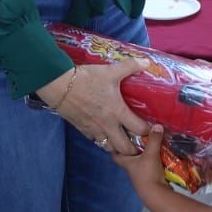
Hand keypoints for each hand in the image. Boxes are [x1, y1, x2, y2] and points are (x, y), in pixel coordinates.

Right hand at [34, 60, 151, 153]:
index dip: (147, 131)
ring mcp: (94, 129)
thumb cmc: (87, 79)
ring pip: (109, 147)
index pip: (138, 129)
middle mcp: (107, 125)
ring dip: (117, 147)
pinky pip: (95, 141)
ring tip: (122, 141)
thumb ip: (130, 66)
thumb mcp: (110, 70)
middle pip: (124, 148)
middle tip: (138, 143)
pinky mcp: (82, 129)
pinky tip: (104, 134)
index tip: (151, 129)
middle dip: (134, 149)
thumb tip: (147, 62)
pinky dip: (102, 140)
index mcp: (117, 111)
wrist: (60, 86)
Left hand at [112, 124, 166, 187]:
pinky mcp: (149, 178)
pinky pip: (149, 166)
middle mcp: (131, 169)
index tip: (114, 139)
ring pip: (139, 162)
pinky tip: (158, 154)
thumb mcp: (151, 154)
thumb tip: (157, 125)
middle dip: (131, 149)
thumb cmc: (147, 173)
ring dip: (143, 155)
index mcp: (126, 163)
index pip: (115, 155)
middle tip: (135, 138)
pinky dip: (152, 161)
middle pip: (127, 157)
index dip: (114, 147)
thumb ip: (154, 139)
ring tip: (149, 144)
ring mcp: (140, 175)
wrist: (156, 193)